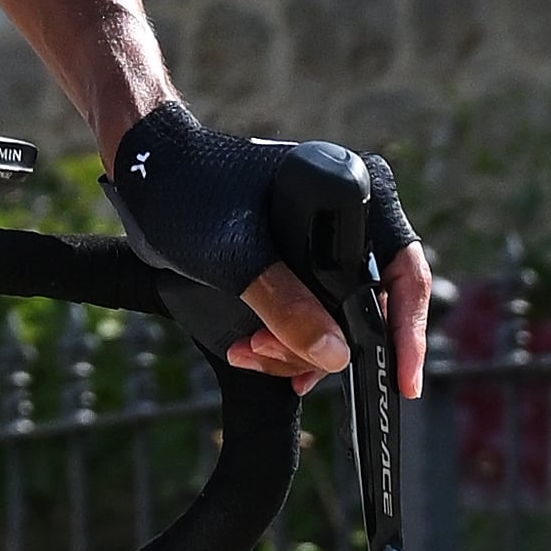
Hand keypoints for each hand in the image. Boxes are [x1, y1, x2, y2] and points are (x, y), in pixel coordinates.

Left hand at [107, 104, 425, 391]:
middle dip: (325, 347)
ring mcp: (316, 239)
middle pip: (366, 304)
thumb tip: (336, 356)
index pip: (402, 268)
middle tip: (290, 371)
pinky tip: (253, 350)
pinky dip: (283, 338)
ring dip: (295, 348)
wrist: (143, 169)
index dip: (407, 328)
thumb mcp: (234, 255)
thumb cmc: (186, 191)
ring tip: (251, 353)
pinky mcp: (290, 258)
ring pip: (332, 316)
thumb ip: (285, 306)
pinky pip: (306, 310)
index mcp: (348, 193)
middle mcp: (343, 215)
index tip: (405, 381)